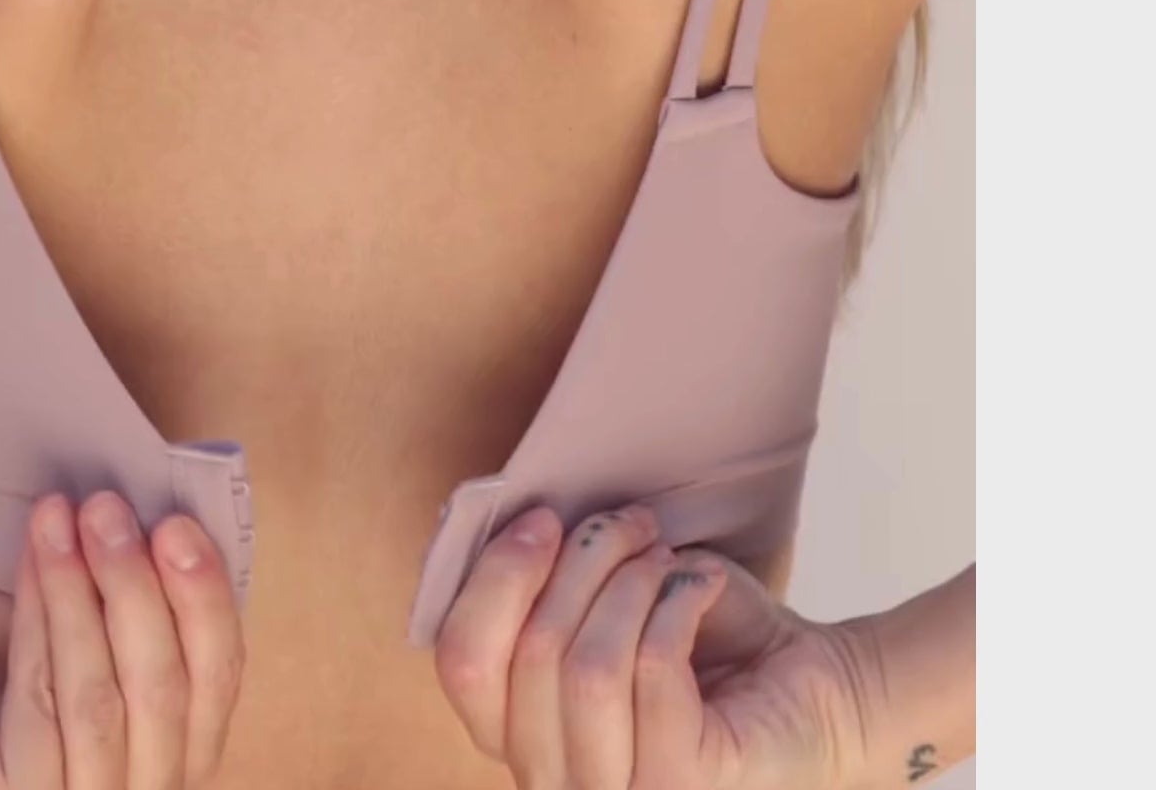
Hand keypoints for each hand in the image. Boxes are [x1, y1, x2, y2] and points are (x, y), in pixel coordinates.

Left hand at [0, 491, 245, 789]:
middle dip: (147, 589)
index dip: (208, 600)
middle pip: (173, 697)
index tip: (177, 518)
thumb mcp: (70, 614)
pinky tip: (39, 557)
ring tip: (70, 516)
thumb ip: (128, 595)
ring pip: (109, 703)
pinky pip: (44, 713)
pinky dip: (46, 624)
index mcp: (157, 754)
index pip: (215, 685)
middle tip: (112, 507)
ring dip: (94, 593)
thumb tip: (179, 520)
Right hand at [432, 501, 877, 789]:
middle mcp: (560, 781)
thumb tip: (501, 521)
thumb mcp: (607, 599)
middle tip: (628, 523)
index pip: (463, 665)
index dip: (494, 580)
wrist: (821, 686)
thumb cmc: (709, 641)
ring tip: (666, 556)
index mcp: (524, 735)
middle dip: (577, 564)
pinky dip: (676, 603)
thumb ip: (546, 583)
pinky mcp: (682, 786)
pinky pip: (652, 670)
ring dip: (628, 583)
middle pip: (524, 656)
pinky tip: (701, 586)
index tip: (544, 520)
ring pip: (586, 667)